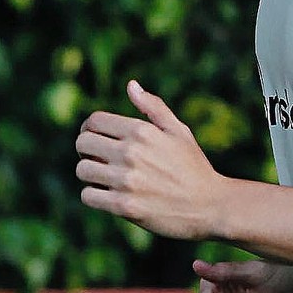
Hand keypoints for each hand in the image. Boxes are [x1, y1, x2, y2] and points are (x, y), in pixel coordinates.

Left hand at [75, 80, 220, 239]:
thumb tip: (131, 85)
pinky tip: (109, 195)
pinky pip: (88, 196)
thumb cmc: (194, 167)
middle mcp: (131, 153)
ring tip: (105, 178)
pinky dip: (94, 195)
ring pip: (82, 170)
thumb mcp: (179, 132)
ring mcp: (126, 180)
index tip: (96, 136)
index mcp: (142, 131)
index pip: (95, 121)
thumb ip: (153, 107)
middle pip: (83, 143)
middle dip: (87, 149)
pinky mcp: (123, 206)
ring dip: (90, 174)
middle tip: (99, 158)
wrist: (210, 207)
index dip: (90, 127)